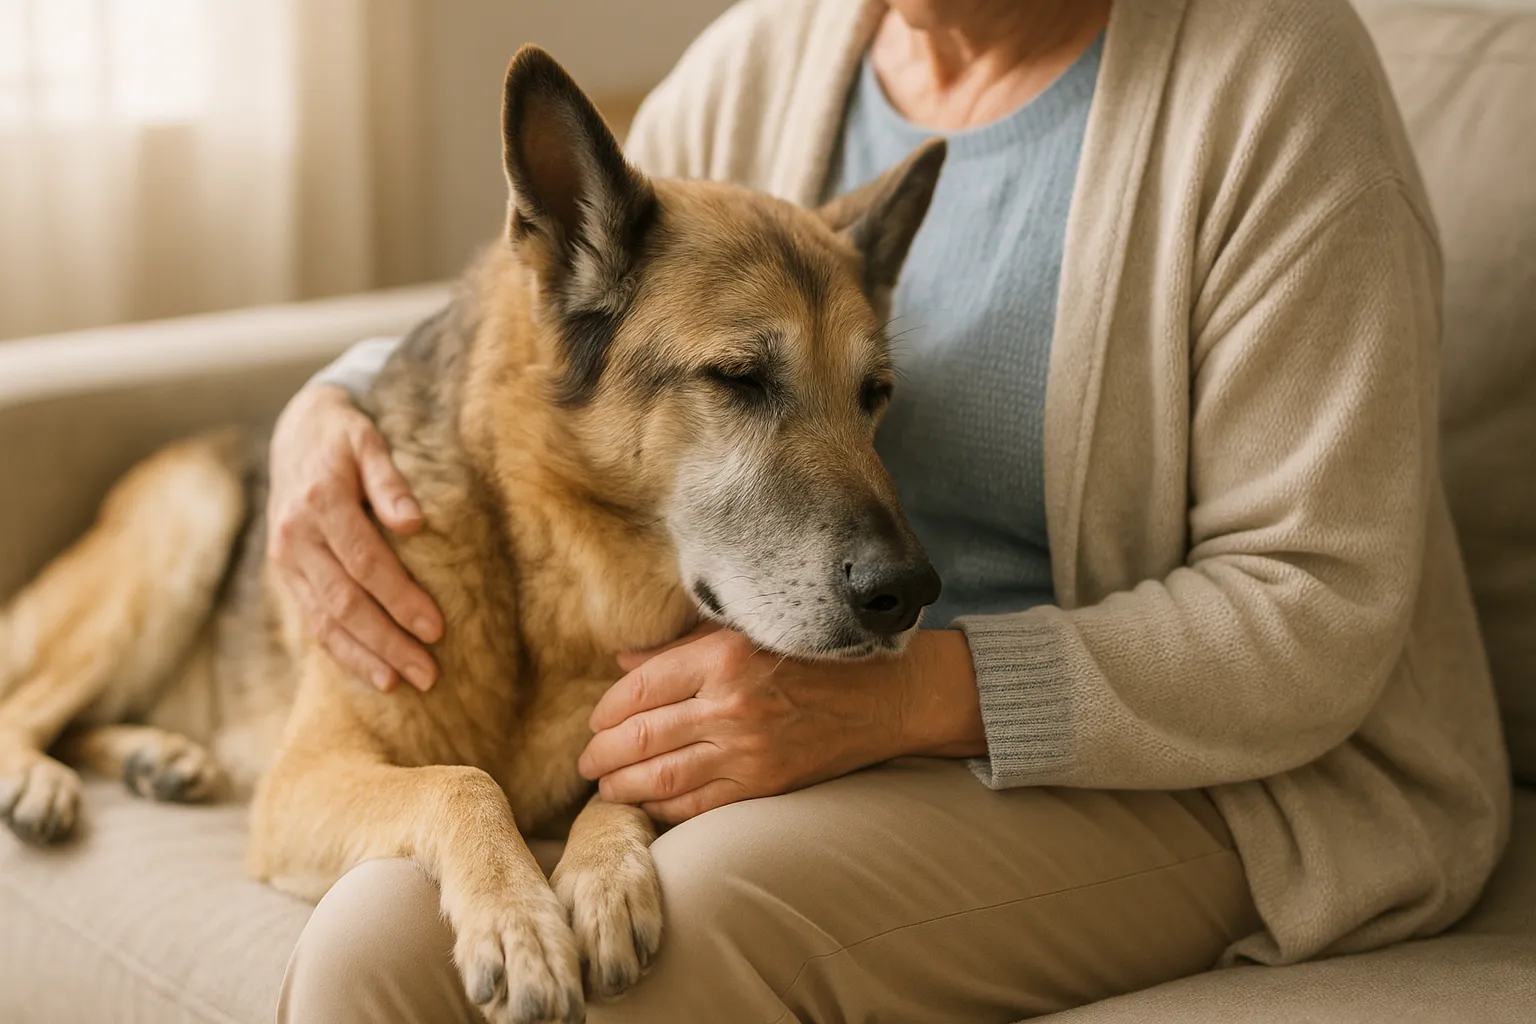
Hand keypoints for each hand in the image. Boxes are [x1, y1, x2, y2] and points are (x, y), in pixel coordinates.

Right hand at [267, 385, 443, 691]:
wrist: (296, 431)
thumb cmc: (344, 437)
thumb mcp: (368, 441)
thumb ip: (389, 481)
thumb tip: (414, 522)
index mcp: (319, 502)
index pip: (365, 562)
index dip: (400, 598)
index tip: (436, 628)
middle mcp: (295, 536)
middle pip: (344, 600)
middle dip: (387, 641)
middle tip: (429, 673)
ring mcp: (285, 559)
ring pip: (323, 619)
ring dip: (363, 657)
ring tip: (401, 683)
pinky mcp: (286, 574)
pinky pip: (311, 620)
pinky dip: (340, 650)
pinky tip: (371, 672)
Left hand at [577, 626, 985, 822]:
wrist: (884, 697)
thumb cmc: (811, 657)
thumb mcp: (744, 633)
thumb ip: (681, 649)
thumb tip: (622, 663)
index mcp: (723, 655)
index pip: (639, 687)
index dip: (606, 710)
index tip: (594, 721)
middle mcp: (732, 703)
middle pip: (641, 737)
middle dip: (602, 754)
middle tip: (586, 762)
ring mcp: (749, 749)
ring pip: (661, 777)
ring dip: (622, 787)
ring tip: (604, 787)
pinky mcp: (765, 784)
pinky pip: (697, 806)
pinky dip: (662, 810)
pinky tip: (646, 806)